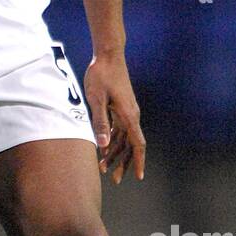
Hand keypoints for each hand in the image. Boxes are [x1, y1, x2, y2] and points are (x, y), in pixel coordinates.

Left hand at [84, 51, 145, 184]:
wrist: (108, 56)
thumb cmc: (101, 75)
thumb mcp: (97, 99)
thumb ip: (100, 122)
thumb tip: (103, 145)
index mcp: (129, 115)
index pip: (138, 144)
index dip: (138, 162)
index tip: (138, 176)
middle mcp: (131, 115)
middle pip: (131, 145)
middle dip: (124, 163)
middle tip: (115, 179)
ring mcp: (126, 111)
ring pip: (124, 139)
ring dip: (115, 153)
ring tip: (104, 168)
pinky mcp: (120, 107)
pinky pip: (119, 129)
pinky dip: (112, 141)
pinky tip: (104, 150)